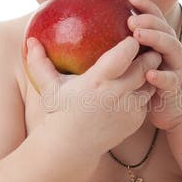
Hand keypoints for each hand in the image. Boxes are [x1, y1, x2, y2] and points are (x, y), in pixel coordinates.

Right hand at [24, 33, 161, 152]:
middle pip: (145, 67)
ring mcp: (129, 109)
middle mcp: (117, 95)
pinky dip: (146, 90)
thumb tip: (30, 39)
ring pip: (150, 83)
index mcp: (97, 82)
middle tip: (150, 42)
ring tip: (150, 60)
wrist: (72, 147)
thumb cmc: (60, 112)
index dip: (132, 43)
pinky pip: (147, 100)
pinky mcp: (136, 120)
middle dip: (150, 54)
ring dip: (151, 72)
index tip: (132, 34)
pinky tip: (143, 81)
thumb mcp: (49, 88)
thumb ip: (39, 62)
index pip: (124, 55)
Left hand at [127, 0, 181, 131]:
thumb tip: (99, 32)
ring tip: (138, 36)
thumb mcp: (144, 61)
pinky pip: (170, 80)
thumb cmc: (154, 83)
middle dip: (149, 21)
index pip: (157, 18)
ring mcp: (178, 67)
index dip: (146, 6)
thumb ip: (132, 47)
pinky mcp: (177, 87)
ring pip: (171, 48)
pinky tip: (149, 74)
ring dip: (155, 39)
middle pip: (164, 29)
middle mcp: (173, 50)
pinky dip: (161, 76)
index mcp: (164, 42)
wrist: (180, 109)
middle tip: (130, 20)